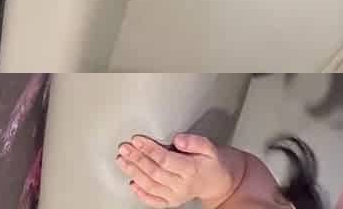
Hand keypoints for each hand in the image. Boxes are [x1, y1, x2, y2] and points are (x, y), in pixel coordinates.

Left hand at [116, 134, 236, 208]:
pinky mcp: (171, 202)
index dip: (149, 149)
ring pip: (150, 185)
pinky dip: (140, 193)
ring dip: (133, 172)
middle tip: (124, 147)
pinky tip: (132, 183)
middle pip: (154, 171)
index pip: (164, 159)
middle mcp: (181, 185)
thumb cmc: (213, 162)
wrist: (220, 182)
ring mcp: (175, 196)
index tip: (137, 139)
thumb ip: (195, 141)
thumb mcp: (210, 146)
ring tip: (122, 160)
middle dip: (136, 158)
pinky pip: (153, 200)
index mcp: (191, 169)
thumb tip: (178, 139)